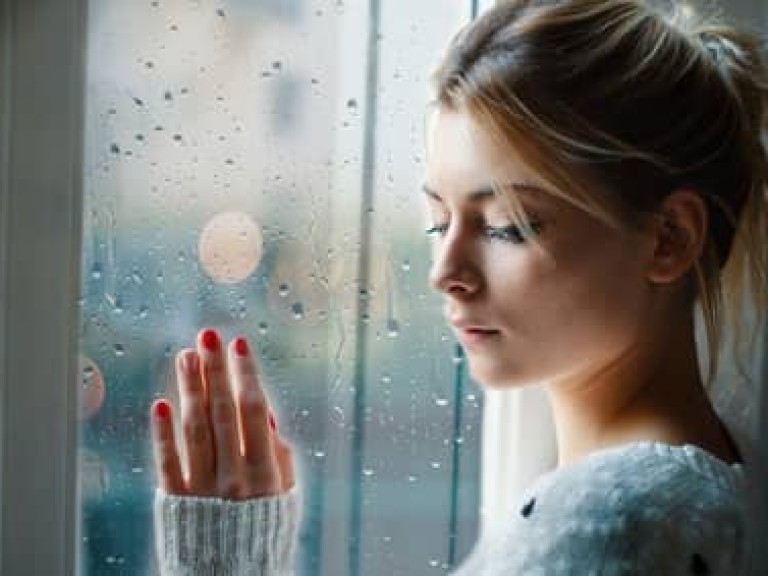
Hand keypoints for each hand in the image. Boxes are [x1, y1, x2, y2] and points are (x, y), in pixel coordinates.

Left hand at [150, 328, 294, 498]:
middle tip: (208, 336)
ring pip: (195, 429)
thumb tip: (268, 416)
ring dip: (190, 389)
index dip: (247, 376)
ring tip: (185, 355)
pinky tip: (161, 404)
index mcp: (266, 473)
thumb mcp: (286, 498)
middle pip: (223, 412)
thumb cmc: (263, 534)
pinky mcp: (177, 501)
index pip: (255, 412)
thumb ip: (280, 457)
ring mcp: (203, 488)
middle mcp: (234, 476)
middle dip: (216, 370)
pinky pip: (168, 463)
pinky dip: (163, 433)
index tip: (240, 345)